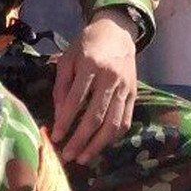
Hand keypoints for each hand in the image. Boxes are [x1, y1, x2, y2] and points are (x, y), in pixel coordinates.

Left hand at [51, 11, 138, 164]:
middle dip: (80, 140)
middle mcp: (110, 78)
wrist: (117, 31)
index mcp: (90, 65)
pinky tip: (100, 146)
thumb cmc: (87, 44)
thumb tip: (58, 116)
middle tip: (67, 156)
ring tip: (83, 158)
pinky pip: (125, 121)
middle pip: (95, 117)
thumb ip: (61, 86)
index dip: (65, 121)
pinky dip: (113, 137)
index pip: (76, 100)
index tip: (55, 137)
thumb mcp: (68, 58)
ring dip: (97, 145)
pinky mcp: (134, 94)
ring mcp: (125, 88)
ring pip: (113, 124)